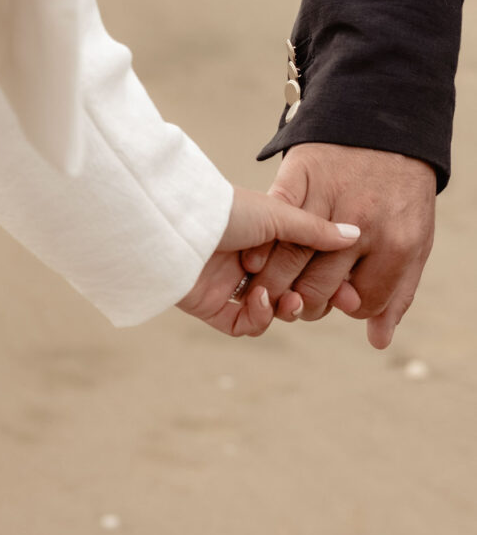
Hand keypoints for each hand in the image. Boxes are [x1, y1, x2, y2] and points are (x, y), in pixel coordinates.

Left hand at [176, 185, 360, 336]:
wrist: (179, 224)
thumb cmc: (227, 209)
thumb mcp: (279, 213)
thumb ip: (316, 229)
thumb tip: (355, 234)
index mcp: (264, 236)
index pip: (303, 263)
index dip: (327, 276)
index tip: (351, 284)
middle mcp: (248, 261)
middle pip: (290, 290)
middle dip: (313, 296)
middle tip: (336, 298)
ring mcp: (229, 285)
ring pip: (270, 311)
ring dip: (287, 308)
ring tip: (291, 298)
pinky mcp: (211, 307)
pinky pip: (243, 325)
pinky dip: (259, 318)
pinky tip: (262, 300)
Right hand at [241, 144, 435, 348]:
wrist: (383, 127)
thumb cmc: (400, 193)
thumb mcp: (413, 242)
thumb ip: (397, 292)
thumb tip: (377, 340)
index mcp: (397, 244)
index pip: (361, 302)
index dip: (345, 308)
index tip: (335, 299)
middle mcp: (363, 225)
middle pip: (320, 288)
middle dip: (302, 302)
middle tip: (292, 299)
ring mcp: (328, 200)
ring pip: (291, 260)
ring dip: (273, 283)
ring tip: (268, 288)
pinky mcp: (298, 177)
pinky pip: (273, 220)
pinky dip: (263, 245)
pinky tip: (258, 258)